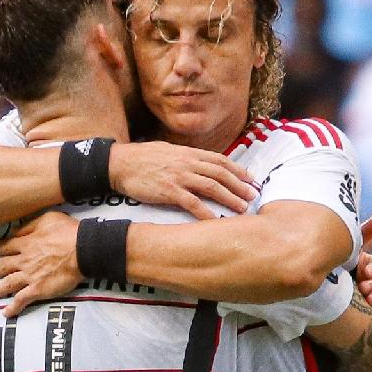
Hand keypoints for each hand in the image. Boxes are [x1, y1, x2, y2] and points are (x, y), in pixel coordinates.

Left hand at [0, 210, 80, 315]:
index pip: (6, 246)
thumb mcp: (46, 219)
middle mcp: (24, 260)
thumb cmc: (68, 232)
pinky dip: (13, 307)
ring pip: (8, 284)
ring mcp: (29, 276)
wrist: (82, 250)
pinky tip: (6, 313)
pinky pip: (22, 300)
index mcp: (26, 243)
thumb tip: (16, 229)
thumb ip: (29, 225)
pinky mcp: (38, 289)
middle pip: (3, 266)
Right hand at [108, 141, 256, 218]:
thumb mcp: (168, 151)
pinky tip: (216, 221)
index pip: (220, 160)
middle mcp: (187, 162)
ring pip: (211, 187)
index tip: (250, 179)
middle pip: (220, 174)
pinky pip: (192, 203)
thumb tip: (200, 165)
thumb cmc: (142, 158)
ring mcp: (179, 176)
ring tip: (242, 208)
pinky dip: (206, 213)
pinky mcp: (169, 191)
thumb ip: (186, 158)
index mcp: (188, 153)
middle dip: (239, 186)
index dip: (237, 170)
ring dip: (229, 198)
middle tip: (252, 196)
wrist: (119, 163)